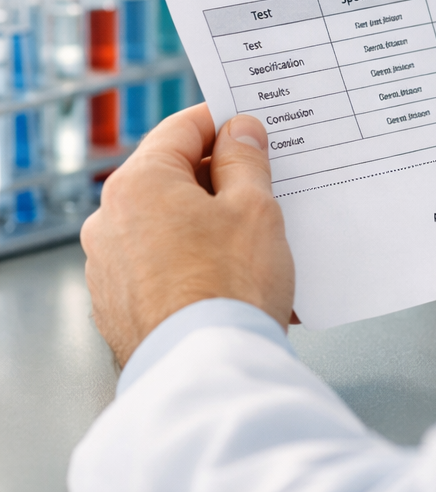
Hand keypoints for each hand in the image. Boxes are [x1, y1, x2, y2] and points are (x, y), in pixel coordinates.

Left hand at [80, 105, 294, 367]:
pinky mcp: (120, 305)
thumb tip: (239, 131)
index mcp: (138, 184)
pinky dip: (197, 257)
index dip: (223, 121)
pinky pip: (164, 261)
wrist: (207, 372)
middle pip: (173, 175)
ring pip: (169, 221)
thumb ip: (245, 159)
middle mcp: (110, 221)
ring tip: (258, 236)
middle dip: (221, 175)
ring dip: (211, 219)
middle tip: (266, 181)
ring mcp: (110, 266)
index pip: (183, 128)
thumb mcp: (254, 206)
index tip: (252, 126)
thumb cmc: (229, 287)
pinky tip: (236, 272)